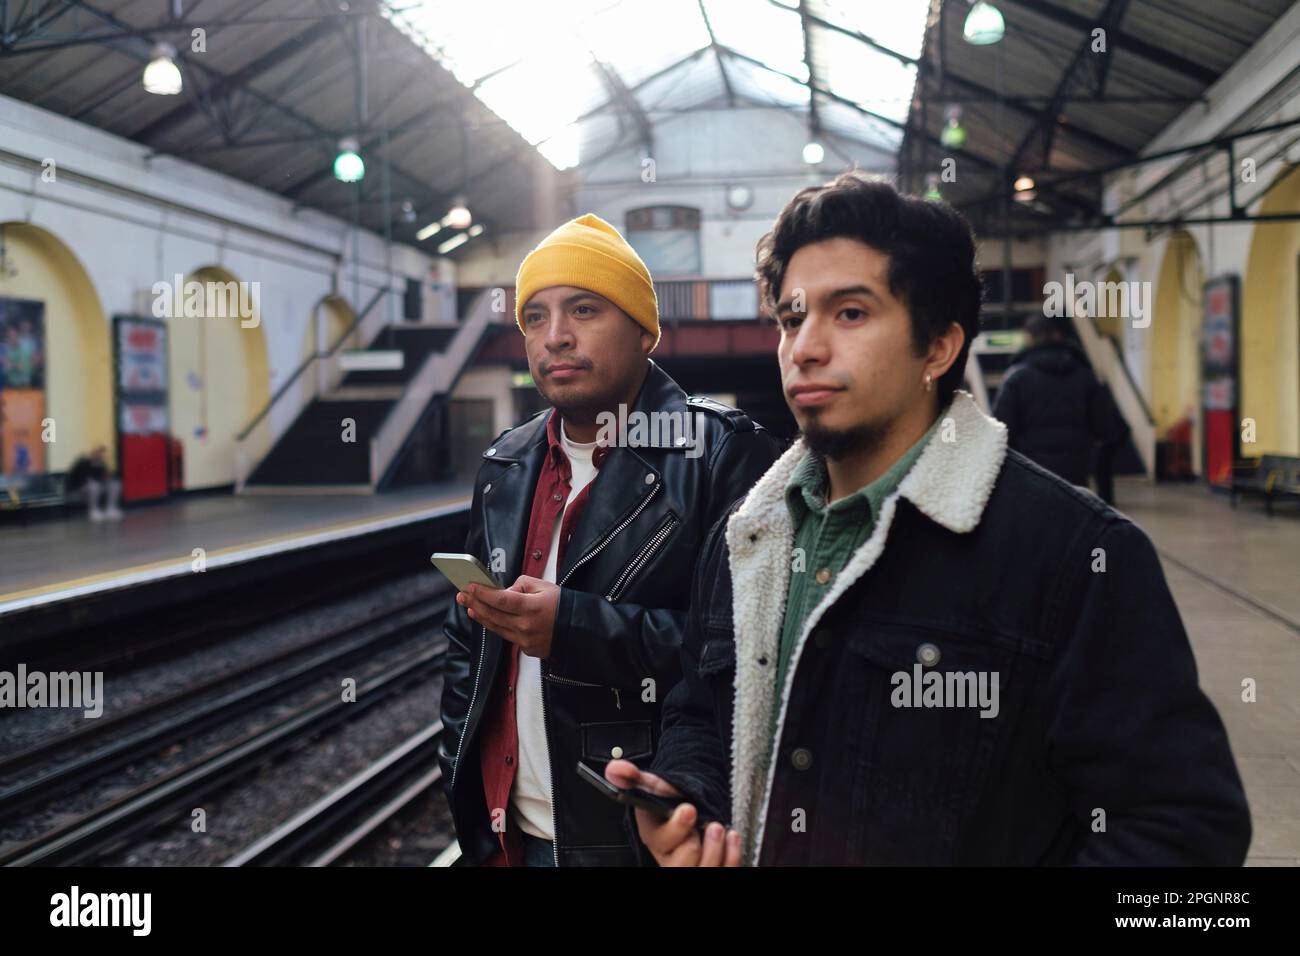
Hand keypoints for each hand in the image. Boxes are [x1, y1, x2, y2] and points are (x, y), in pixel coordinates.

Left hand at [457, 575, 558, 657]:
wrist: (581, 630)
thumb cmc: (563, 605)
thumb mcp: (545, 586)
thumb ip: (521, 585)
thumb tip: (504, 592)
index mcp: (532, 607)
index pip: (500, 599)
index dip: (482, 593)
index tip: (469, 586)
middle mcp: (526, 626)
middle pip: (493, 614)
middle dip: (475, 602)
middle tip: (462, 594)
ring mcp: (526, 641)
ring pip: (496, 627)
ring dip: (481, 616)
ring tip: (470, 606)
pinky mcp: (527, 650)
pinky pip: (508, 636)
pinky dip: (497, 626)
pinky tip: (489, 619)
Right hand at [605, 759, 741, 866]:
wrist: (691, 804)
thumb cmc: (670, 799)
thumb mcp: (652, 786)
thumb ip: (633, 778)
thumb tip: (615, 769)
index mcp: (653, 838)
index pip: (662, 842)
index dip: (677, 828)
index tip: (689, 808)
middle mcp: (670, 858)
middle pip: (682, 866)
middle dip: (700, 844)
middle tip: (710, 824)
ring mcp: (690, 866)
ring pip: (704, 872)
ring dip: (717, 850)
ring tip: (719, 829)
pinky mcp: (710, 867)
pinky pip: (724, 872)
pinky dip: (732, 856)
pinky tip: (731, 838)